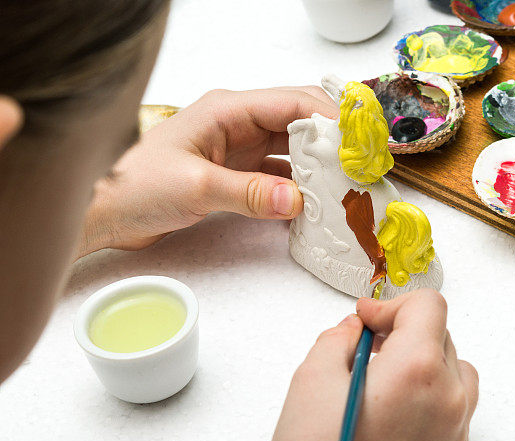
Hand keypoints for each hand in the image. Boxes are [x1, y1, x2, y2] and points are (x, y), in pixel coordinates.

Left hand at [77, 86, 337, 256]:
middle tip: (359, 169)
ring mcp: (237, 149)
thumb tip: (296, 200)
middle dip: (331, 144)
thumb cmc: (134, 186)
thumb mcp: (195, 187)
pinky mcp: (234, 174)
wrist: (102, 211)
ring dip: (316, 170)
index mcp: (228, 110)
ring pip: (292, 151)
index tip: (358, 144)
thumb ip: (248, 193)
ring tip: (343, 190)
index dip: (330, 120)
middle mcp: (237, 124)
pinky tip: (311, 207)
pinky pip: (277, 176)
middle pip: (299, 124)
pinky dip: (296, 190)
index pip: (293, 103)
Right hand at [262, 289, 478, 440]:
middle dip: (406, 333)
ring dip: (428, 365)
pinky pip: (455, 416)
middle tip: (369, 347)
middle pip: (443, 337)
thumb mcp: (311, 380)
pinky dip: (433, 403)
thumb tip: (355, 329)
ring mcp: (455, 435)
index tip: (368, 319)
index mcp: (416, 369)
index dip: (391, 304)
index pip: (428, 306)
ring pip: (458, 375)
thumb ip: (339, 339)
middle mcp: (448, 400)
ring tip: (389, 380)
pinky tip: (396, 418)